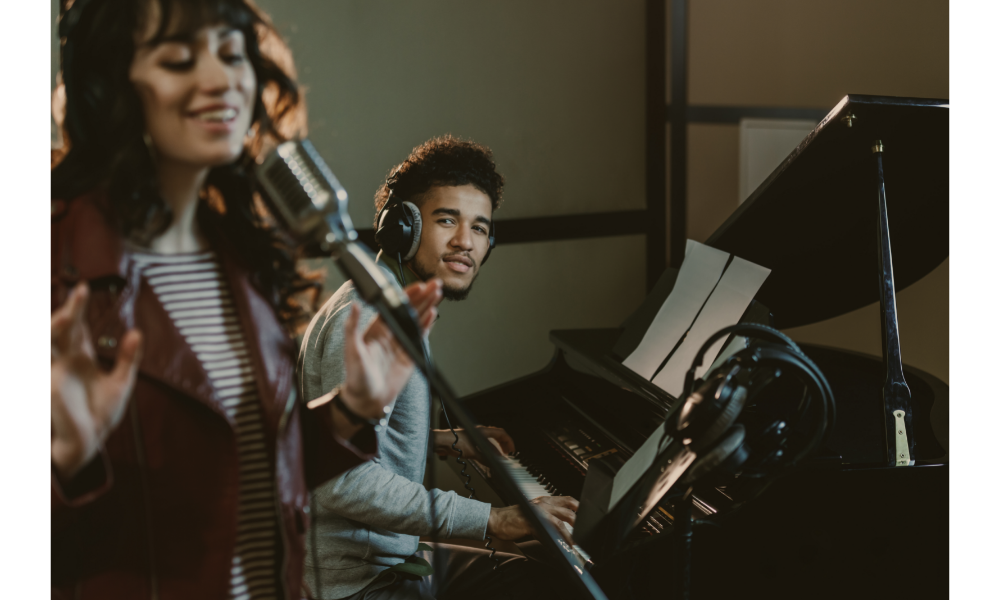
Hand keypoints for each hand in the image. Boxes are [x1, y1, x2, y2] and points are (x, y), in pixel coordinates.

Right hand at [51, 283, 142, 478]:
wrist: (90, 442)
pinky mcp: (51, 387)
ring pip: (49, 342)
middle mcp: (63, 360)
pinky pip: (48, 368)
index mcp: (79, 356)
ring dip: (57, 326)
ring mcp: (54, 372)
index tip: (84, 286)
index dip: (78, 306)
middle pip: (62, 328)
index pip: (77, 326)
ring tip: (70, 314)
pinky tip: (54, 343)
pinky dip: (48, 354)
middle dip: (70, 310)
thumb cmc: (100, 412)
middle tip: (81, 291)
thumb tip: (136, 331)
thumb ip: (128, 357)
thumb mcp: (121, 381)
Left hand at [339, 279, 442, 421]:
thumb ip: (352, 327)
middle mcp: (390, 333)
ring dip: (428, 307)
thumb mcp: (351, 350)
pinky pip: (420, 337)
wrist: (366, 401)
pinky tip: (433, 315)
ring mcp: (400, 343)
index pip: (394, 306)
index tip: (418, 286)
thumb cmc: (355, 377)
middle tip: (435, 285)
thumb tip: (353, 305)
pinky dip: (427, 326)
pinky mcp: (409, 355)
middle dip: (423, 296)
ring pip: (417, 320)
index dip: (407, 295)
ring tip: (438, 294)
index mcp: (376, 328)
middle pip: (409, 310)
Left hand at [434, 426, 514, 460]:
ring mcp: (474, 437)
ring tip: (498, 459)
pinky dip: (487, 453)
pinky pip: (482, 447)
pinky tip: (487, 459)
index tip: (512, 450)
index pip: (501, 433)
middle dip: (503, 445)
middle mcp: (479, 433)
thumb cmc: (454, 442)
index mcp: (482, 431)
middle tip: (507, 454)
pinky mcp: (469, 442)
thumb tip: (497, 463)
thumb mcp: (473, 452)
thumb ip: (486, 458)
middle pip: (496, 437)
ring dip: (495, 450)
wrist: (441, 442)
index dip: (508, 441)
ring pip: (489, 443)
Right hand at [487, 496, 579, 541]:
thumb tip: (561, 534)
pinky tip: (560, 547)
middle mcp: (543, 504)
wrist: (496, 519)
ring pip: (560, 522)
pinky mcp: (531, 522)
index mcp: (545, 501)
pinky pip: (547, 532)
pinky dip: (556, 540)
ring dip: (570, 535)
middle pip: (568, 511)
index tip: (588, 517)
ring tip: (575, 545)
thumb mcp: (533, 516)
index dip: (579, 508)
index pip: (568, 500)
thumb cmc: (513, 520)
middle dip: (579, 524)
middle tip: (586, 535)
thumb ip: (547, 521)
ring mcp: (538, 512)